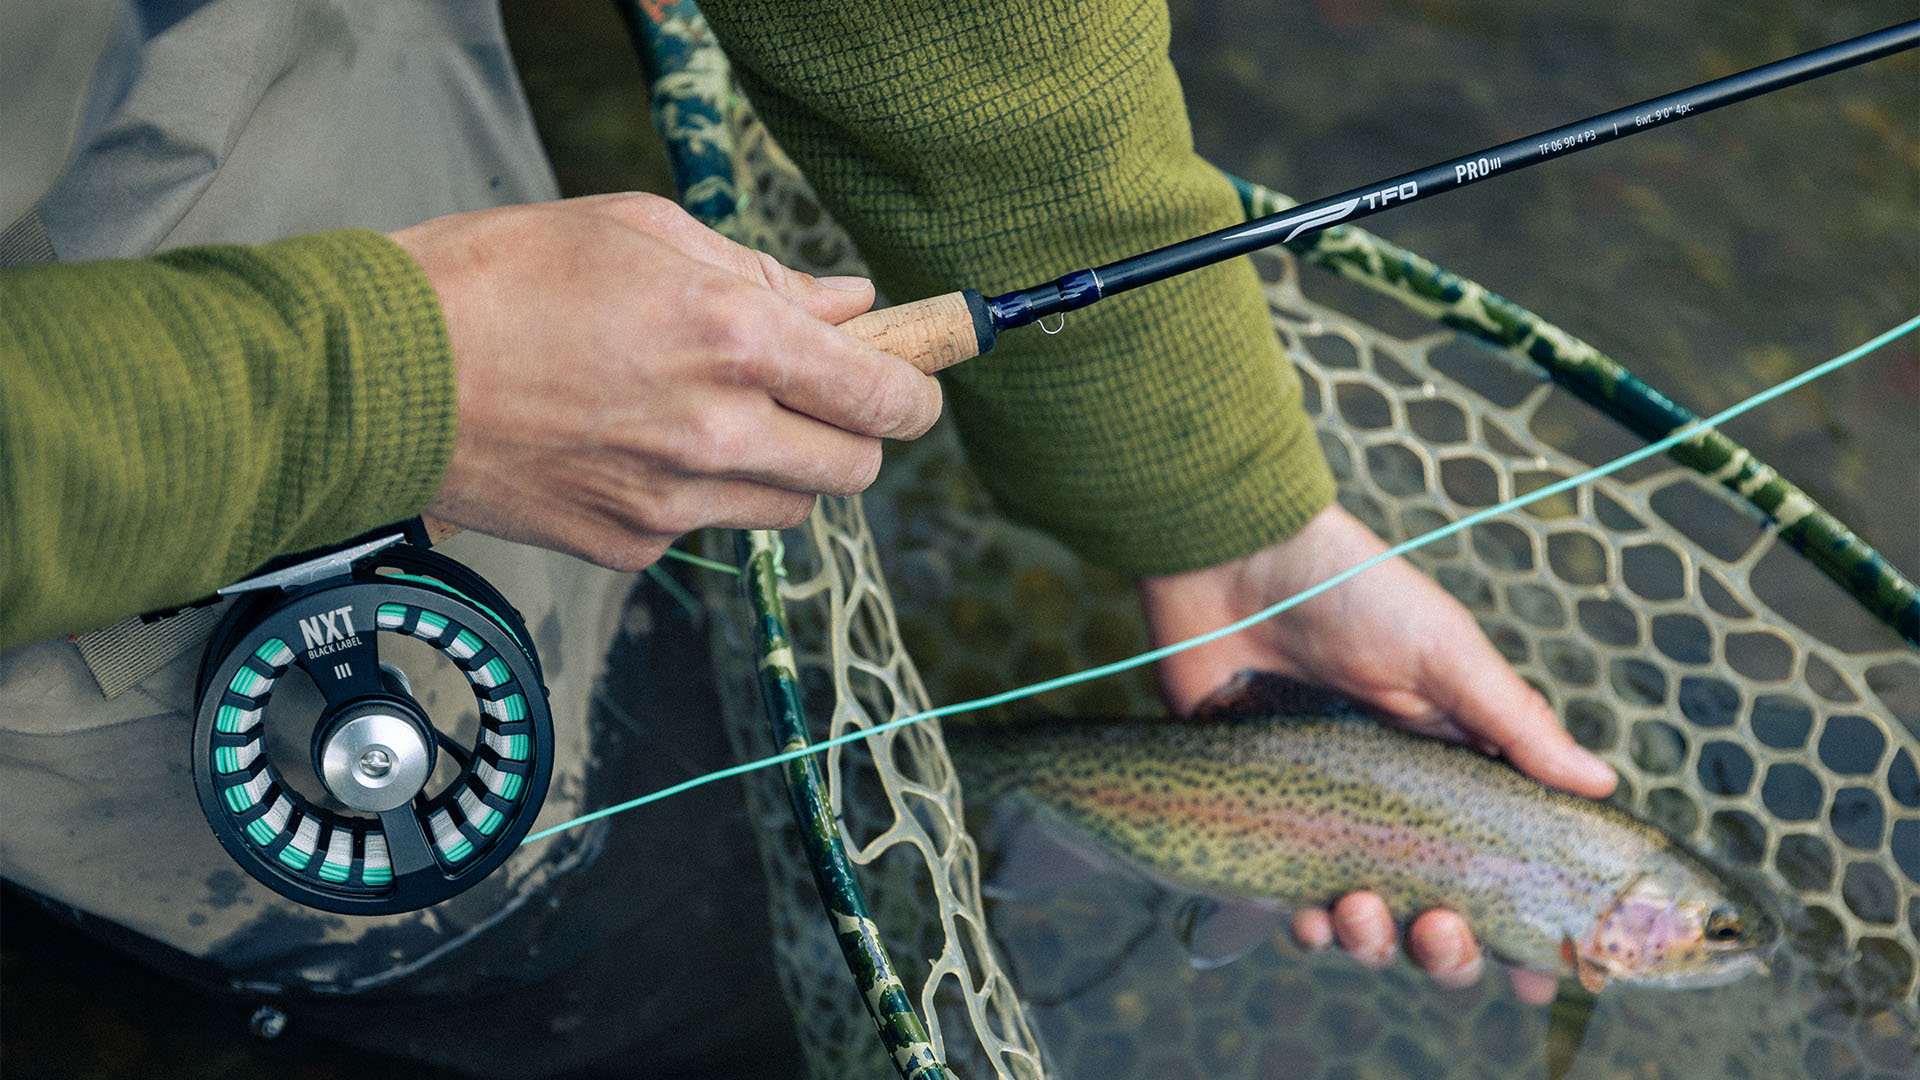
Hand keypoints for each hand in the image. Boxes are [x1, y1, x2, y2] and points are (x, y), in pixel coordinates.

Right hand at [390, 193, 942, 569]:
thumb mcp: (643, 233)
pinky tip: (634, 447)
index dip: (916, 392)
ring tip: (711, 417)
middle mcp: (719, 434)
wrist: (382, 374)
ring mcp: (672, 504)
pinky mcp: (626, 548)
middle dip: (853, 435)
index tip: (913, 383)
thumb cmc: (502, 276)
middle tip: (815, 398)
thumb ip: (764, 275)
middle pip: (854, 470)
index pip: (884, 398)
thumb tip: (848, 305)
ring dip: (779, 470)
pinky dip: (695, 497)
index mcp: (736, 340)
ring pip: (787, 510)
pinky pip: (702, 533)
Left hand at [1137, 503, 1617, 1003]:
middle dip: (1447, 950)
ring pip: (1366, 923)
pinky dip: (1305, 923)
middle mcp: (1398, 805)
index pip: (1502, 865)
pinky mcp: (1263, 819)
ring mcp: (1329, 818)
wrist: (1235, 564)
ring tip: (1362, 913)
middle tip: (1439, 931)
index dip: (1524, 928)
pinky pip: (1290, 902)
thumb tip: (1601, 787)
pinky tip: (1308, 913)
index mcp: (1456, 768)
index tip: (1540, 972)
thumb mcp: (1446, 652)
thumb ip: (1515, 725)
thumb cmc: (1351, 593)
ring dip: (1373, 942)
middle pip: (1438, 916)